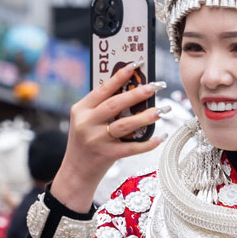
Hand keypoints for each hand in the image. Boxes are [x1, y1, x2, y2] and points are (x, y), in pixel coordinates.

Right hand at [51, 61, 167, 211]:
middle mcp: (87, 124)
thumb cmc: (85, 141)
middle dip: (136, 94)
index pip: (102, 89)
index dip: (119, 76)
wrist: (75, 172)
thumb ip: (100, 106)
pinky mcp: (107, 155)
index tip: (135, 65)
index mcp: (80, 110)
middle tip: (154, 86)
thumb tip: (130, 88)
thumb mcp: (84, 120)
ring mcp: (97, 140)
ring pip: (125, 125)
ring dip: (144, 117)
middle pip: (115, 104)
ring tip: (160, 110)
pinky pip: (132, 147)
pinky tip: (160, 137)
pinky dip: (148, 143)